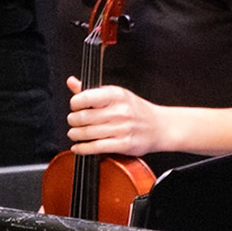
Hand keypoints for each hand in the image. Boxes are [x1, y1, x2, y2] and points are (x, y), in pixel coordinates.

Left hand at [64, 76, 180, 156]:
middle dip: (73, 120)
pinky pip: (96, 147)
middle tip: (72, 121)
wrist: (160, 127)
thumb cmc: (136, 110)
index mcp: (117, 95)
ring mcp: (122, 128)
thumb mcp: (116, 95)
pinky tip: (78, 147)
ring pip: (88, 133)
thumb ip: (91, 91)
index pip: (86, 97)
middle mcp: (120, 110)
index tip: (75, 106)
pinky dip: (83, 149)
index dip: (75, 103)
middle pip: (84, 117)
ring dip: (76, 135)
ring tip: (74, 133)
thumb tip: (71, 82)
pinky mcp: (124, 144)